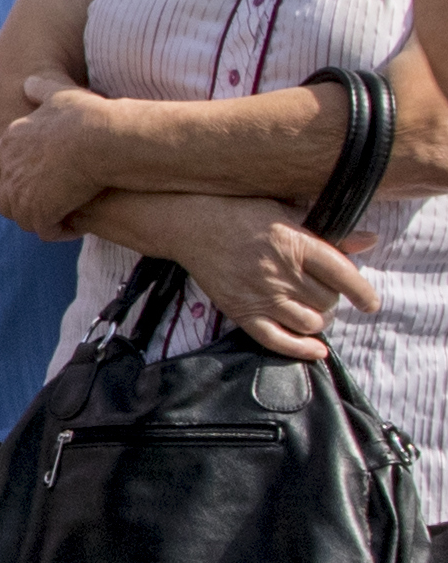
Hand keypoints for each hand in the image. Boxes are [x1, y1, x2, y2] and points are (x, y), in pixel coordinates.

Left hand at [0, 74, 129, 235]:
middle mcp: (7, 169)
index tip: (31, 188)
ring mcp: (19, 193)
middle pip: (4, 199)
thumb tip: (27, 82)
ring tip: (67, 216)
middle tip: (50, 207)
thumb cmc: (86, 116)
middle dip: (23, 205)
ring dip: (43, 219)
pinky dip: (61, 230)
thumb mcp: (60, 95)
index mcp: (9, 144)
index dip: (12, 182)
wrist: (101, 139)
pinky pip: (45, 230)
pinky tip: (79, 224)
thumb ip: (41, 91)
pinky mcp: (37, 212)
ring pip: (23, 217)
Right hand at [131, 190, 371, 358]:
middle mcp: (282, 273)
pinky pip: (277, 340)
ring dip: (318, 320)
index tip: (371, 303)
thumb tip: (369, 241)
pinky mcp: (242, 311)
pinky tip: (316, 349)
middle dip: (332, 300)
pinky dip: (301, 349)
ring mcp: (261, 295)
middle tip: (322, 293)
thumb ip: (329, 233)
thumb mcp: (288, 213)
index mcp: (297, 244)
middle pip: (328, 301)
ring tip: (312, 310)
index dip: (363, 293)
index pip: (344, 275)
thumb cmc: (242, 214)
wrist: (191, 225)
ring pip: (310, 322)